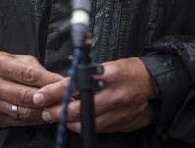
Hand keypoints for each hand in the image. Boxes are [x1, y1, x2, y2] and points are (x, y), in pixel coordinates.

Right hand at [0, 52, 63, 126]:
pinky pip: (20, 121)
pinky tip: (46, 115)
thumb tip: (59, 81)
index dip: (51, 81)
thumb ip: (36, 69)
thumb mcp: (15, 59)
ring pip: (25, 111)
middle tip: (67, 99)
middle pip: (27, 96)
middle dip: (51, 98)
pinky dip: (36, 120)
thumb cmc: (0, 68)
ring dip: (46, 112)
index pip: (29, 74)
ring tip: (60, 109)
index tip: (67, 84)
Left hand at [33, 57, 154, 133]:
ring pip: (86, 123)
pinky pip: (98, 128)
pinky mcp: (122, 124)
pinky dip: (84, 125)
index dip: (54, 93)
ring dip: (68, 121)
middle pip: (77, 110)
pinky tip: (75, 121)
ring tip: (57, 116)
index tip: (41, 95)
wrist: (153, 82)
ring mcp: (119, 112)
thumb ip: (84, 76)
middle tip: (45, 111)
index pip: (73, 86)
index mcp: (107, 76)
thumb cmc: (127, 71)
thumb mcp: (104, 65)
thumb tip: (61, 86)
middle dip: (57, 112)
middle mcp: (113, 96)